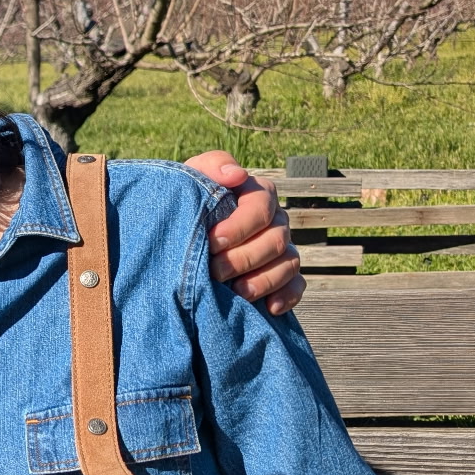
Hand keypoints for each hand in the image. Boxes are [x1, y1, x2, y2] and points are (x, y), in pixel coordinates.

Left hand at [183, 151, 304, 314]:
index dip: (240, 226)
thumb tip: (237, 174)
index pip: (261, 207)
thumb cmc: (186, 204)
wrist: (177, 238)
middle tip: (215, 272)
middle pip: (276, 239)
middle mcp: (275, 220)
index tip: (213, 241)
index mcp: (256, 194)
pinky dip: (285, 296)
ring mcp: (282, 249)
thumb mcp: (191, 179)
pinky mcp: (284, 276)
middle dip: (245, 257)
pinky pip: (297, 285)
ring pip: (289, 263)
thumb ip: (212, 166)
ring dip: (263, 280)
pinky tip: (267, 308)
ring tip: (236, 292)